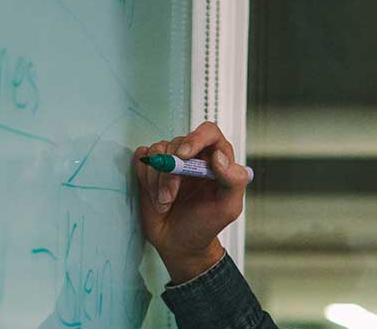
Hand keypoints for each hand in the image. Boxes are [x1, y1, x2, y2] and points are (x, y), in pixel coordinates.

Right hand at [132, 121, 251, 283]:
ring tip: (165, 202)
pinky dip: (145, 178)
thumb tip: (220, 157)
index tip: (183, 156)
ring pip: (157, 151)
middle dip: (170, 172)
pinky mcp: (152, 169)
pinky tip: (154, 197)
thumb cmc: (205, 226)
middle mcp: (194, 156)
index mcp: (217, 160)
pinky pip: (142, 159)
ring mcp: (171, 162)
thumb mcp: (228, 208)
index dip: (195, 138)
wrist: (179, 244)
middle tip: (170, 197)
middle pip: (177, 143)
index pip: (209, 132)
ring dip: (157, 180)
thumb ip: (234, 181)